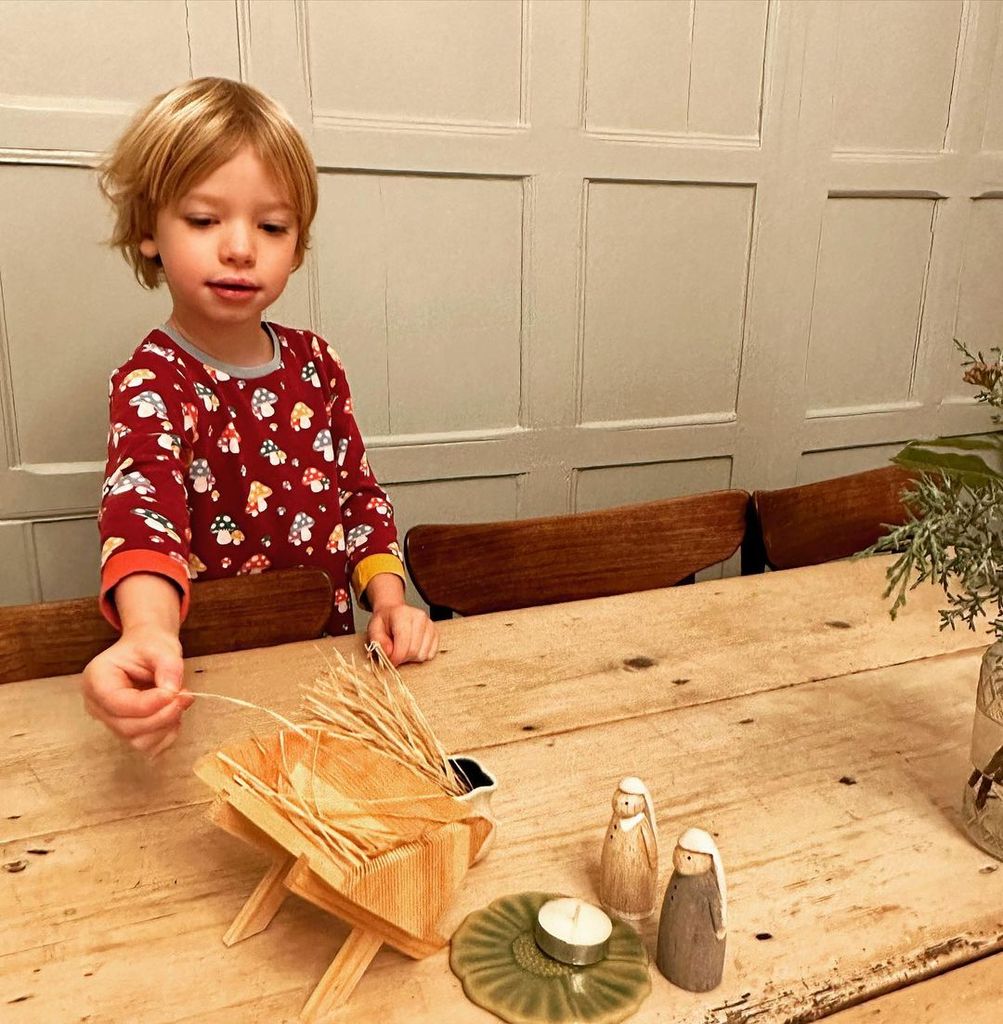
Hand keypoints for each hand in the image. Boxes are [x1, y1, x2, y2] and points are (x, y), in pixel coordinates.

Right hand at [81, 627, 192, 756]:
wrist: (147, 650)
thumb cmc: (149, 646)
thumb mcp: (161, 647)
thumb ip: (168, 666)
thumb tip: (172, 691)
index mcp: (96, 679)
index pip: (117, 703)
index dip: (149, 704)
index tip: (175, 693)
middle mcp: (97, 705)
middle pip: (127, 727)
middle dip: (162, 716)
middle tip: (185, 696)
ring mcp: (110, 721)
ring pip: (137, 740)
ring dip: (166, 726)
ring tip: (180, 701)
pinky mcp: (126, 731)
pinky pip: (147, 746)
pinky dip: (166, 735)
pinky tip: (175, 715)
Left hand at [367, 603, 438, 665]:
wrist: (395, 613)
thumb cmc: (384, 622)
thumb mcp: (373, 630)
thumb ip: (378, 642)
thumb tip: (389, 652)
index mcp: (402, 614)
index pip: (403, 642)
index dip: (396, 657)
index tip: (390, 661)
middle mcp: (419, 617)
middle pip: (414, 650)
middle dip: (402, 659)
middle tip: (395, 655)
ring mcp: (430, 624)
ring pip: (423, 654)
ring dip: (411, 658)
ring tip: (403, 650)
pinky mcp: (436, 633)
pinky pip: (431, 654)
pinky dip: (420, 656)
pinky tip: (413, 649)